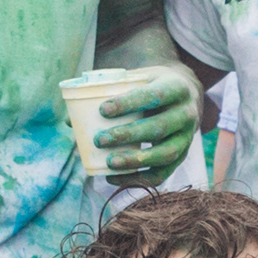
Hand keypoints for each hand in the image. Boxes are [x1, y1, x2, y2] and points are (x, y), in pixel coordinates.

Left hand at [88, 68, 201, 185]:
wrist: (185, 94)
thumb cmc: (151, 85)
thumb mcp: (137, 79)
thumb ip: (108, 92)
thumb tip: (70, 120)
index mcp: (177, 87)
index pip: (154, 95)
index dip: (129, 103)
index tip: (103, 109)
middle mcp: (187, 113)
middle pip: (159, 127)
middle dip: (128, 135)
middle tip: (99, 139)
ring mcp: (187, 137)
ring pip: (164, 153)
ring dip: (135, 160)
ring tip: (109, 162)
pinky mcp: (182, 156)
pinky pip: (163, 173)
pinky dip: (138, 179)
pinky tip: (114, 178)